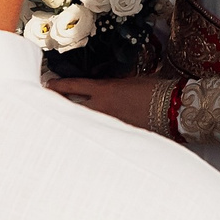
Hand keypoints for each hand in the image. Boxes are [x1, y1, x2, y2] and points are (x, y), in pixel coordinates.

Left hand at [51, 74, 172, 131]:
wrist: (172, 107)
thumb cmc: (154, 90)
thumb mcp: (129, 81)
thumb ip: (111, 85)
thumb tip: (100, 88)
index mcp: (104, 90)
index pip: (74, 86)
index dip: (59, 85)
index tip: (48, 84)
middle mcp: (102, 108)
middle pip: (72, 108)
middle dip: (59, 106)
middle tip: (47, 106)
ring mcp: (108, 123)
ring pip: (84, 121)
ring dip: (74, 120)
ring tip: (61, 122)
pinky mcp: (117, 136)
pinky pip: (100, 133)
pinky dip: (93, 133)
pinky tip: (88, 137)